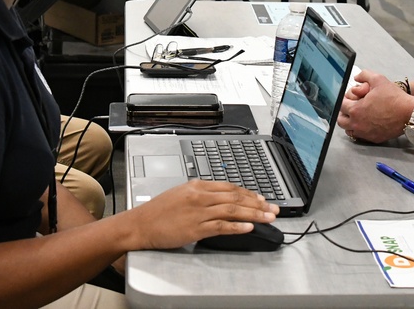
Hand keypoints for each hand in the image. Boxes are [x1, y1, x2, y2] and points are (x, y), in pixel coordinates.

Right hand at [126, 180, 277, 250]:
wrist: (141, 224)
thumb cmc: (158, 210)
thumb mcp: (181, 193)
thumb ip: (201, 193)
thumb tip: (220, 197)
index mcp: (198, 185)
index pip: (230, 187)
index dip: (249, 193)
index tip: (262, 198)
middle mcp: (200, 196)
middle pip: (235, 198)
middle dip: (257, 203)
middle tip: (273, 208)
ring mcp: (198, 212)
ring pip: (232, 211)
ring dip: (253, 214)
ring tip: (267, 217)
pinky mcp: (195, 228)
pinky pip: (221, 226)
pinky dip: (236, 226)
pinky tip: (248, 227)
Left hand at [338, 74, 413, 142]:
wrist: (410, 113)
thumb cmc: (394, 97)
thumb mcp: (378, 79)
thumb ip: (364, 75)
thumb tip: (357, 78)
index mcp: (355, 109)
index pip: (340, 105)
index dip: (345, 99)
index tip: (351, 97)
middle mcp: (357, 124)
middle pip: (341, 120)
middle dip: (344, 113)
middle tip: (351, 107)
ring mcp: (365, 133)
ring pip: (349, 130)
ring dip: (351, 123)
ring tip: (359, 116)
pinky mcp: (374, 138)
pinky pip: (361, 136)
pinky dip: (361, 130)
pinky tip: (367, 123)